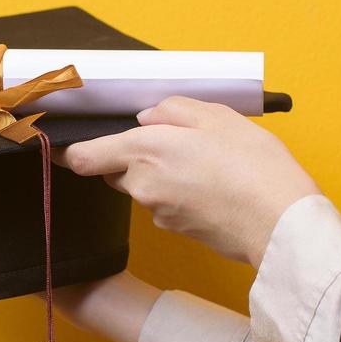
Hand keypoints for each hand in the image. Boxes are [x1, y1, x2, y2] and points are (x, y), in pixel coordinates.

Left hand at [53, 97, 320, 267]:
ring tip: (205, 163)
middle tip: (175, 141)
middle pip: (116, 170)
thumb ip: (173, 110)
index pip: (83, 157)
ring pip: (143, 187)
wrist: (281, 221)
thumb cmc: (254, 165)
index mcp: (144, 150)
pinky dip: (180, 193)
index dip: (67, 152)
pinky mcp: (176, 230)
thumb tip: (147, 118)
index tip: (59, 146)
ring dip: (161, 174)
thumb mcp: (216, 117)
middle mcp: (142, 185)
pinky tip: (213, 186)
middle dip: (134, 156)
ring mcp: (158, 212)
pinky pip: (166, 205)